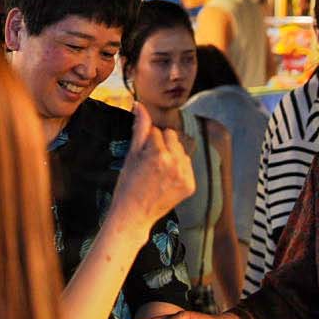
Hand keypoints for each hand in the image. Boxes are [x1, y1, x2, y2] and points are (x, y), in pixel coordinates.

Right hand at [109, 103, 195, 228]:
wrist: (135, 213)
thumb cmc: (128, 183)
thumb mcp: (131, 154)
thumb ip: (139, 128)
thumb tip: (139, 105)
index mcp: (158, 153)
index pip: (157, 131)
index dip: (147, 141)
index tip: (141, 154)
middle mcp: (175, 163)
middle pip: (173, 137)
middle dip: (161, 144)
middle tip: (149, 162)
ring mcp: (185, 175)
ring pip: (181, 151)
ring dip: (171, 155)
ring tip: (157, 171)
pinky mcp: (191, 186)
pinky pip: (187, 166)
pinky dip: (178, 169)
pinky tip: (166, 179)